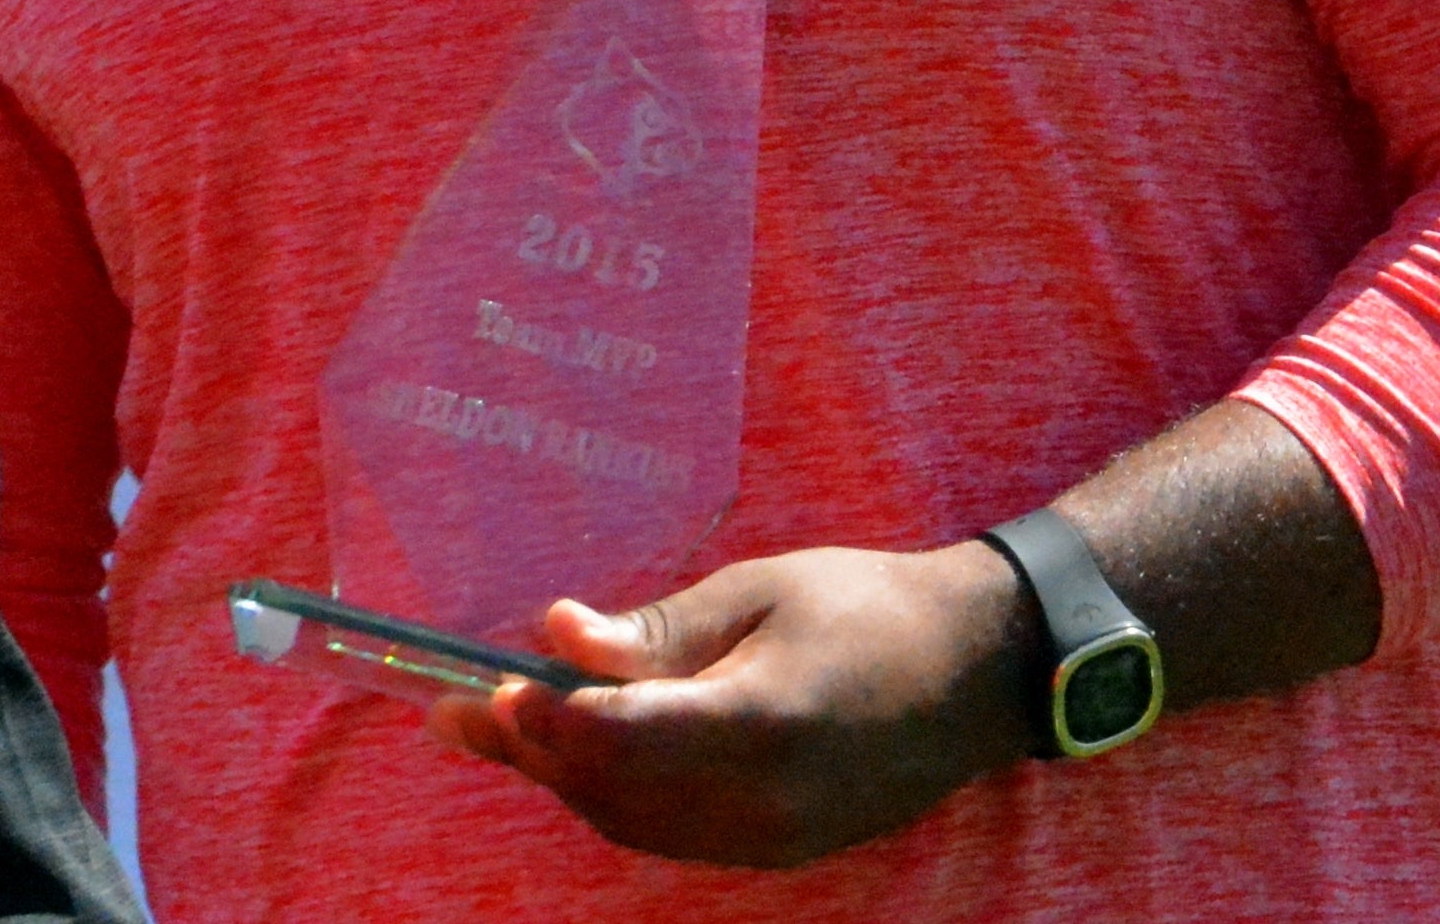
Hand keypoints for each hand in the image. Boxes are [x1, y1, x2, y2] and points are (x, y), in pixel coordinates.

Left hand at [428, 543, 1035, 868]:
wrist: (976, 671)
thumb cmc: (867, 606)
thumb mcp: (757, 590)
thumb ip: (656, 630)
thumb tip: (559, 634)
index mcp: (763, 720)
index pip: (625, 738)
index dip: (547, 722)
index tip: (492, 687)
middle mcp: (765, 798)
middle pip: (616, 793)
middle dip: (534, 754)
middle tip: (464, 711)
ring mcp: (775, 837)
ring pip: (636, 825)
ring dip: (565, 781)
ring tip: (503, 730)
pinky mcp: (780, 848)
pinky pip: (674, 835)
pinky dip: (617, 800)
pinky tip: (581, 757)